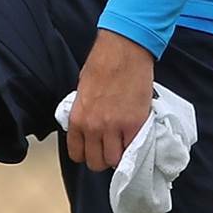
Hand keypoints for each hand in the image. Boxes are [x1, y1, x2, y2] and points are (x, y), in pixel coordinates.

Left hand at [67, 31, 156, 171]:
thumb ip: (83, 113)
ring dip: (120, 154)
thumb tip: (86, 127)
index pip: (77, 154)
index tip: (94, 149)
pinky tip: (134, 136)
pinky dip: (134, 146)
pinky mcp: (135, 124)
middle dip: (103, 157)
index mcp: (78, 118)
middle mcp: (94, 127)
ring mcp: (115, 127)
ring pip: (115, 160)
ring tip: (124, 142)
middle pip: (96, 162)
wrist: (123, 50)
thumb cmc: (102, 64)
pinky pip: (133, 149)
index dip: (86, 154)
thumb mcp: (82, 91)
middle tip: (110, 147)